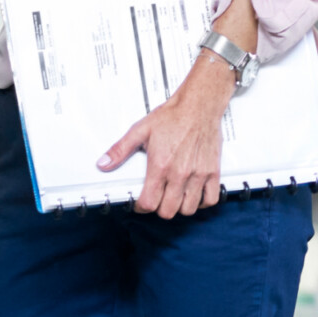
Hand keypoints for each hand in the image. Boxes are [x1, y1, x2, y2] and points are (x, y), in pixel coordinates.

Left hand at [98, 58, 234, 216]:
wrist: (198, 105)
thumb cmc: (173, 116)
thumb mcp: (140, 130)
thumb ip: (120, 150)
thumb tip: (104, 163)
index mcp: (160, 165)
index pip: (149, 203)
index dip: (141, 208)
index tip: (141, 204)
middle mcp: (179, 173)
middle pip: (168, 211)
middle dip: (159, 209)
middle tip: (157, 200)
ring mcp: (198, 174)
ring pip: (189, 209)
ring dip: (180, 207)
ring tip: (174, 198)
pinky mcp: (213, 172)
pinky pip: (210, 198)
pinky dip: (202, 202)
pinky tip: (194, 195)